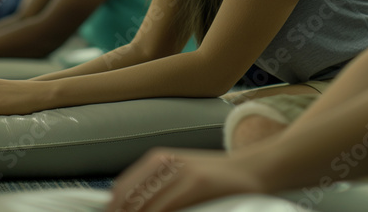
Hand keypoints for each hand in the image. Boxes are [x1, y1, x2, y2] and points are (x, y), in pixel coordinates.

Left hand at [107, 149, 264, 211]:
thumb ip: (156, 190)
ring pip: (146, 206)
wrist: (252, 169)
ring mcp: (181, 171)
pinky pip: (165, 208)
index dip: (115, 210)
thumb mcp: (181, 176)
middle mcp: (165, 162)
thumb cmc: (216, 180)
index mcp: (157, 160)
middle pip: (129, 200)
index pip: (121, 190)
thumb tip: (126, 207)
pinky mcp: (197, 183)